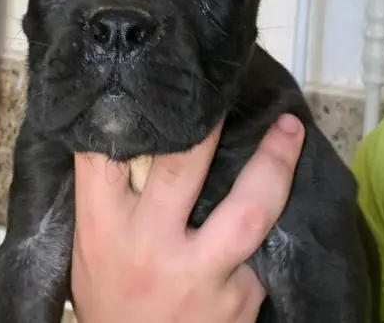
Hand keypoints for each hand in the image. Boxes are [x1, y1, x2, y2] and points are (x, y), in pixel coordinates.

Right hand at [71, 113, 304, 322]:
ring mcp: (201, 276)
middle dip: (210, 124)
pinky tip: (288, 189)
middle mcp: (152, 248)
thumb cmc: (112, 300)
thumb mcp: (93, 249)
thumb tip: (135, 137)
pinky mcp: (240, 300)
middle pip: (184, 169)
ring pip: (249, 209)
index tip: (149, 81)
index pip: (105, 157)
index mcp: (104, 230)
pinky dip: (276, 217)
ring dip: (275, 163)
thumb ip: (109, 200)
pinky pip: (264, 248)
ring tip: (290, 128)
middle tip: (227, 90)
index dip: (125, 115)